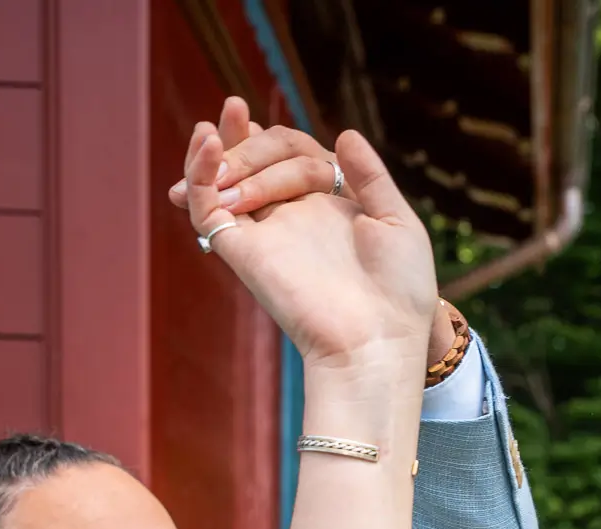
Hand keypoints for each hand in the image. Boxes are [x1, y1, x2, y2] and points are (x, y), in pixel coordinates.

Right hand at [183, 121, 437, 368]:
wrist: (378, 340)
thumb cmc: (400, 293)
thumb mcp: (399, 223)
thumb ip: (371, 178)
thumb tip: (344, 133)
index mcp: (329, 208)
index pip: (295, 155)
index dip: (286, 140)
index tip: (320, 163)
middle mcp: (294, 219)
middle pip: (258, 160)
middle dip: (249, 139)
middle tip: (239, 115)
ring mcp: (266, 235)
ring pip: (227, 182)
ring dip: (217, 148)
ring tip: (217, 120)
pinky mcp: (243, 251)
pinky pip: (210, 209)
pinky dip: (200, 175)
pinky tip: (207, 145)